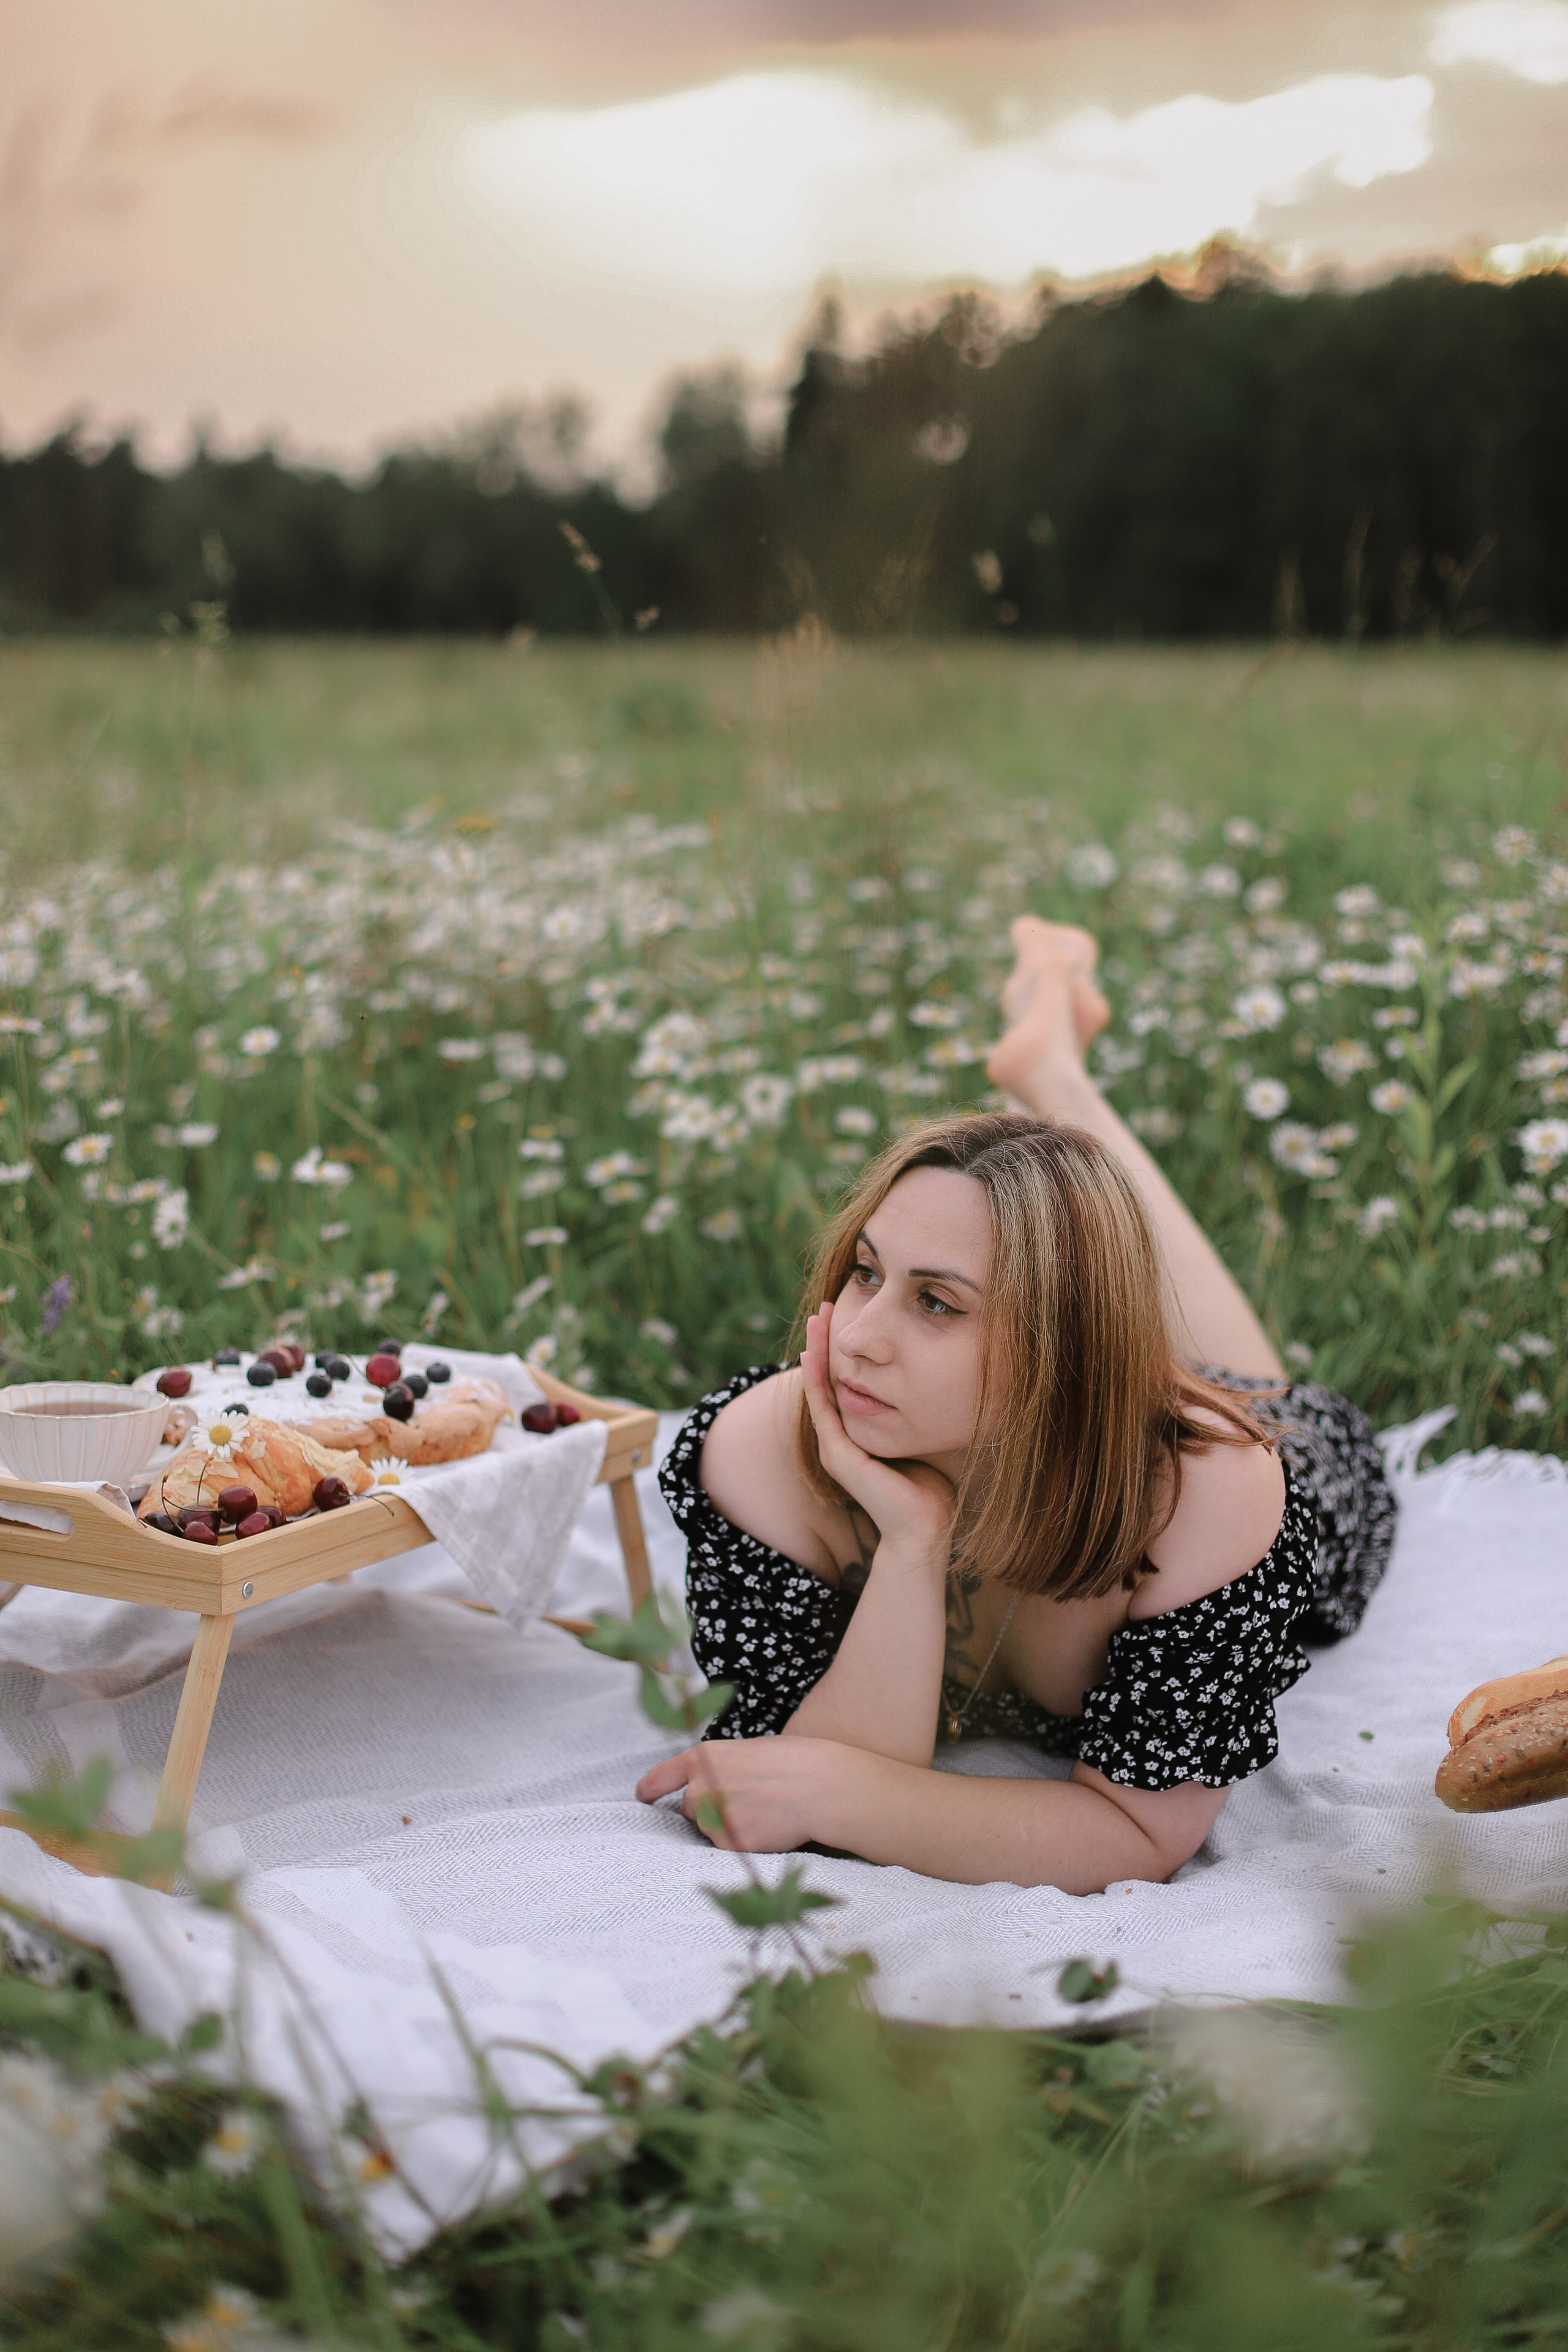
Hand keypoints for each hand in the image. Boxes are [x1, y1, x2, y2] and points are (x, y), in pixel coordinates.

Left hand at [637, 1735, 845, 1852]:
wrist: (819, 1786)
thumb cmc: (792, 1761)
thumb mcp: (748, 1751)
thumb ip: (722, 1767)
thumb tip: (714, 1781)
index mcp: (704, 1758)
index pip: (663, 1776)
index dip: (651, 1787)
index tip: (643, 1795)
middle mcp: (700, 1788)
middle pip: (689, 1807)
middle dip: (708, 1808)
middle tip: (744, 1801)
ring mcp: (712, 1818)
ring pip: (709, 1828)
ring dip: (725, 1825)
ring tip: (761, 1811)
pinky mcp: (729, 1844)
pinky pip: (727, 1846)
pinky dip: (742, 1841)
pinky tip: (767, 1827)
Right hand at [801, 1300, 954, 1563]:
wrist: (925, 1529)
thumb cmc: (929, 1488)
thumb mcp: (918, 1437)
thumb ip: (912, 1413)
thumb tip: (927, 1382)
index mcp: (855, 1435)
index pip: (843, 1383)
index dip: (840, 1350)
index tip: (844, 1317)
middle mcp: (839, 1439)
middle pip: (826, 1380)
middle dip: (825, 1342)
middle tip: (825, 1306)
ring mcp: (835, 1447)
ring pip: (820, 1389)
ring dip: (816, 1352)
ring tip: (817, 1319)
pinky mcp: (838, 1455)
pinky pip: (822, 1409)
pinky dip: (815, 1381)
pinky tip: (811, 1356)